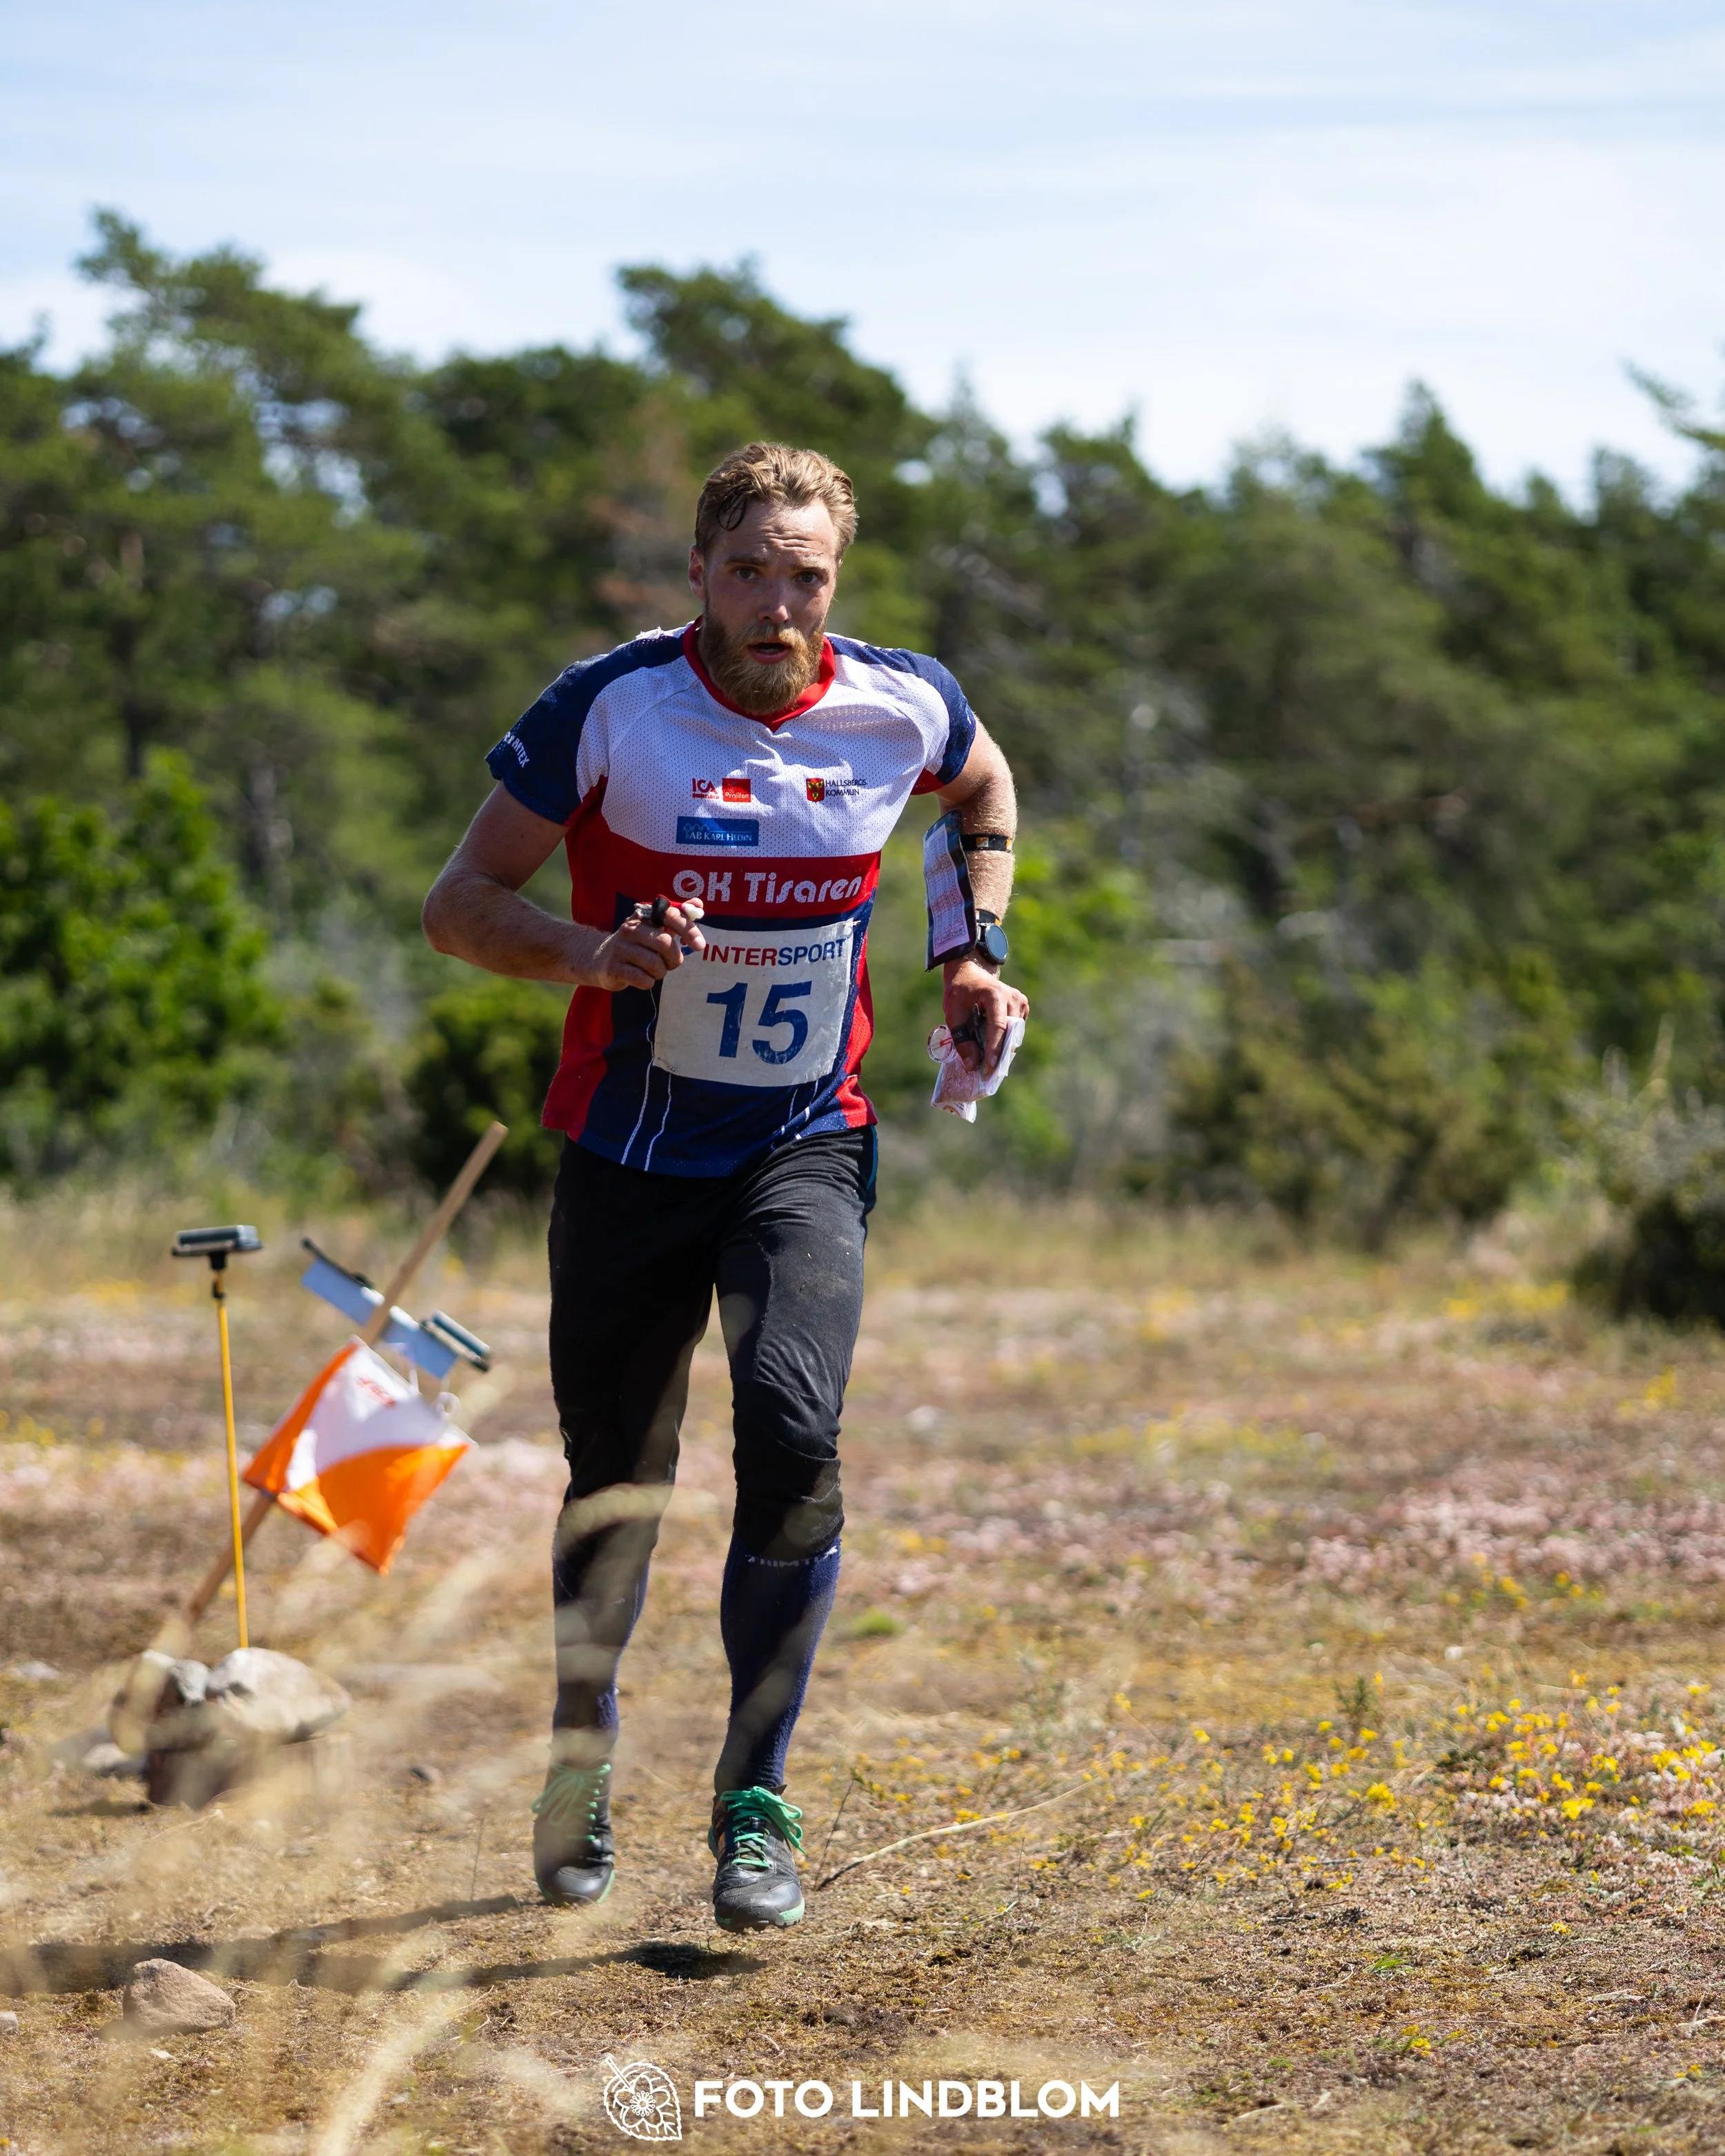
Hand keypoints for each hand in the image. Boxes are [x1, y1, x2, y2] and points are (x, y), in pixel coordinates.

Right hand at [584, 897, 706, 991]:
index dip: (688, 930)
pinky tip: (642, 977)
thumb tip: (698, 904)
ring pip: (655, 964)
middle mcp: (631, 929)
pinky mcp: (614, 968)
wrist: (600, 960)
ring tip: (653, 970)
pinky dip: (648, 982)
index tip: (700, 946)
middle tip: (670, 963)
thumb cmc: (637, 945)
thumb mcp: (654, 928)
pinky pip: (643, 979)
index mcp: (644, 916)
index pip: (670, 916)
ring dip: (660, 972)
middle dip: (674, 958)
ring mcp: (620, 948)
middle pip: (665, 943)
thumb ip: (677, 917)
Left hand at [942, 956, 1028, 1072]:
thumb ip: (962, 1040)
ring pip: (1016, 1032)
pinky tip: (995, 1046)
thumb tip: (972, 1066)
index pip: (998, 1026)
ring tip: (991, 1062)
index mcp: (994, 994)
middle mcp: (1012, 997)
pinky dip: (1007, 1039)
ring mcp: (1020, 1001)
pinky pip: (1017, 1029)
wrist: (970, 974)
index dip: (995, 1048)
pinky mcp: (1022, 1006)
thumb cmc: (960, 993)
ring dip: (1004, 1047)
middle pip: (1011, 1032)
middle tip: (990, 1071)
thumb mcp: (953, 1015)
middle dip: (1001, 1052)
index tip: (990, 1066)